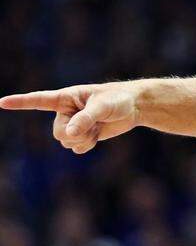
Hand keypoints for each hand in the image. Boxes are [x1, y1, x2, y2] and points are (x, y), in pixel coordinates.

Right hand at [0, 83, 140, 154]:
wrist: (133, 107)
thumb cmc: (117, 99)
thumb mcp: (103, 107)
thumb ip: (85, 119)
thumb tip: (68, 134)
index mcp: (66, 98)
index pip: (38, 100)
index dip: (20, 102)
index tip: (2, 102)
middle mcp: (65, 111)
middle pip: (57, 132)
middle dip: (74, 134)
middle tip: (92, 125)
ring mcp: (73, 124)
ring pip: (65, 142)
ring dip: (82, 139)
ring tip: (97, 127)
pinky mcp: (82, 135)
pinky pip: (76, 148)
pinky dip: (87, 145)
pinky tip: (97, 135)